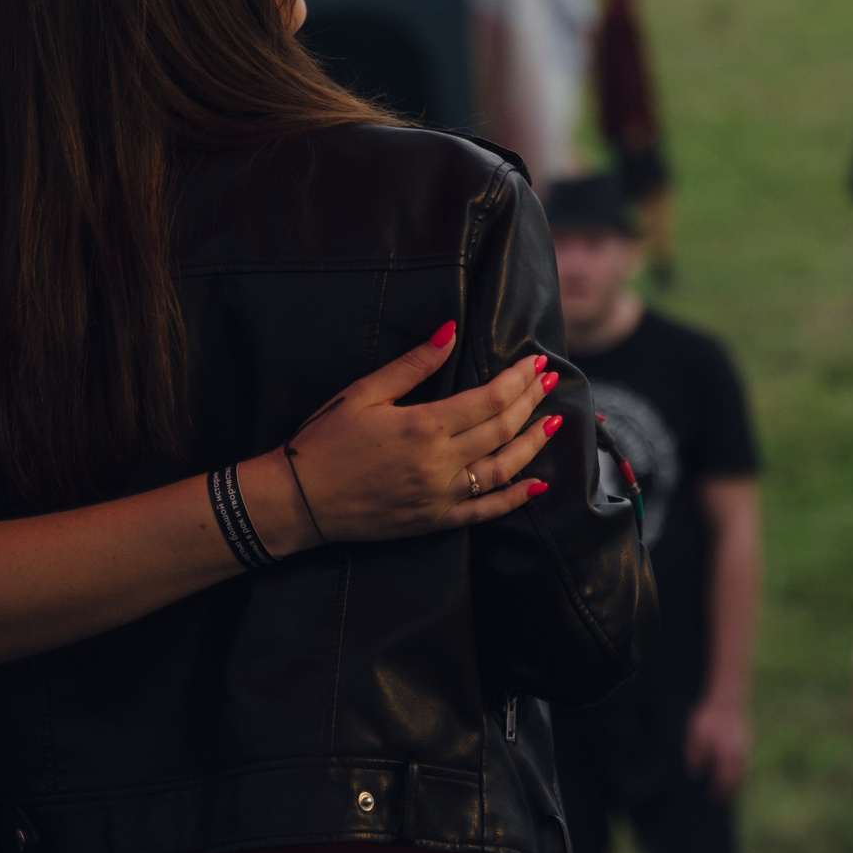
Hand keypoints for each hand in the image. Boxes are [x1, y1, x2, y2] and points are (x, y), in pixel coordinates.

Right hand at [275, 324, 561, 547]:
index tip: (536, 362)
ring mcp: (440, 496)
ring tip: (554, 421)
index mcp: (423, 427)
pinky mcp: (434, 521)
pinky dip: (514, 499)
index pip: (488, 399)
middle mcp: (439, 464)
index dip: (518, 379)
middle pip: (502, 429)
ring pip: (503, 469)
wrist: (298, 501)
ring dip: (533, 444)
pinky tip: (537, 484)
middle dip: (531, 401)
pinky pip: (484, 511)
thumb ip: (412, 364)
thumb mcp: (363, 393)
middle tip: (550, 380)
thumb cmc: (323, 441)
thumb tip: (450, 331)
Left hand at [684, 694, 751, 797]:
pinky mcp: (747, 740)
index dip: (717, 792)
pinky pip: (745, 761)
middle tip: (719, 799)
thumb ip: (695, 756)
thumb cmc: (709, 717)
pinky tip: (732, 769)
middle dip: (727, 790)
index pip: (722, 781)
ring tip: (727, 788)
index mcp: (725, 756)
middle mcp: (738, 755)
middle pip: (735, 780)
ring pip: (743, 771)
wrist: (727, 699)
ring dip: (735, 781)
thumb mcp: (696, 735)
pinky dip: (739, 770)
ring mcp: (745, 747)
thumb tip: (695, 775)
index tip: (711, 801)